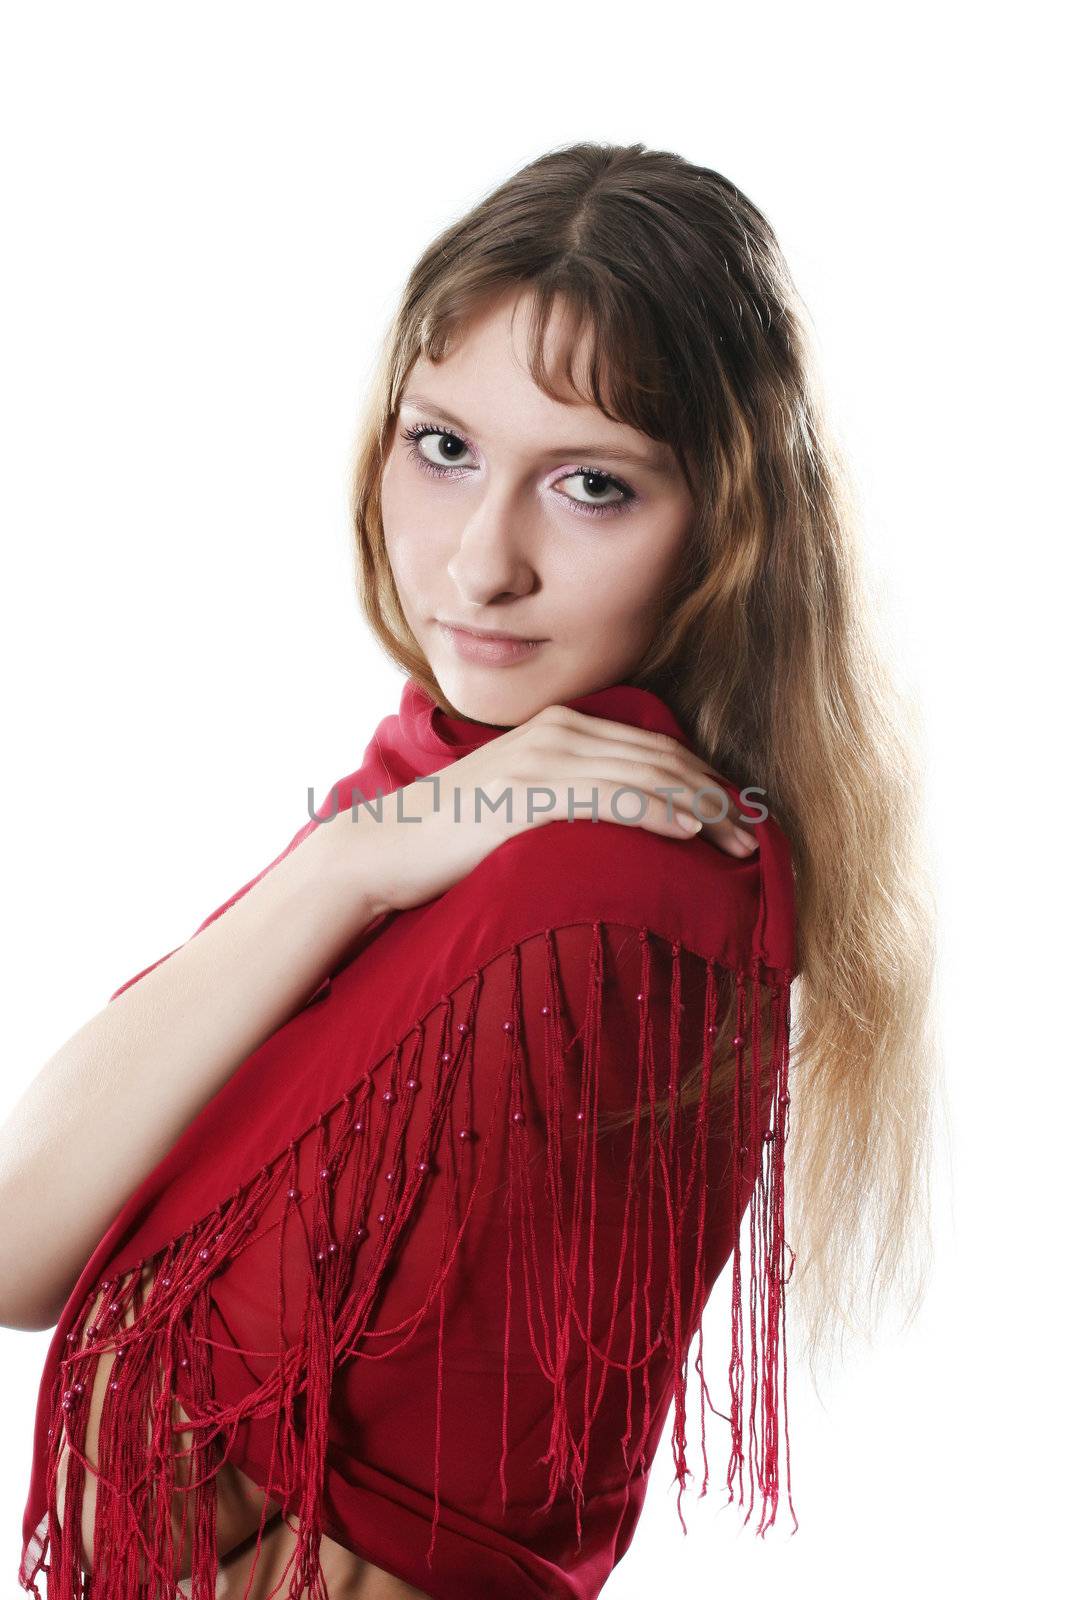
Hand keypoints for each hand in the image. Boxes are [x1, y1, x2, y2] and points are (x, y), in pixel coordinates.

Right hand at [356, 703, 760, 916]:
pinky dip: (658, 812)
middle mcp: (557, 732)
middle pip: (659, 758)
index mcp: (559, 728)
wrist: (385, 846)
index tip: (737, 813)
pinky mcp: (530, 794)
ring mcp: (543, 760)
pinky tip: (690, 831)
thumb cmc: (452, 835)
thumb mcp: (520, 800)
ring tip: (738, 840)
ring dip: (702, 808)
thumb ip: (568, 795)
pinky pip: (612, 799)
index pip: (651, 747)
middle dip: (715, 795)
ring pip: (645, 776)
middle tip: (754, 833)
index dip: (702, 778)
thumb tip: (618, 825)